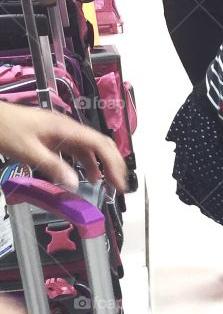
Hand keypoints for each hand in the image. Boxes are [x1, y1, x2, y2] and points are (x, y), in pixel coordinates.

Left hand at [0, 102, 126, 191]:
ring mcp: (62, 131)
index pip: (100, 144)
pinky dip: (85, 163)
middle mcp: (68, 128)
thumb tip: (74, 184)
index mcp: (66, 128)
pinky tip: (84, 175)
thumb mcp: (27, 150)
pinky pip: (77, 149)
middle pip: (100, 144)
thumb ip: (52, 166)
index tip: (119, 183)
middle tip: (118, 184)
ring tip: (103, 184)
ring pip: (90, 148)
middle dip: (112, 164)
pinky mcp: (54, 136)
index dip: (113, 164)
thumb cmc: (5, 128)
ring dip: (100, 165)